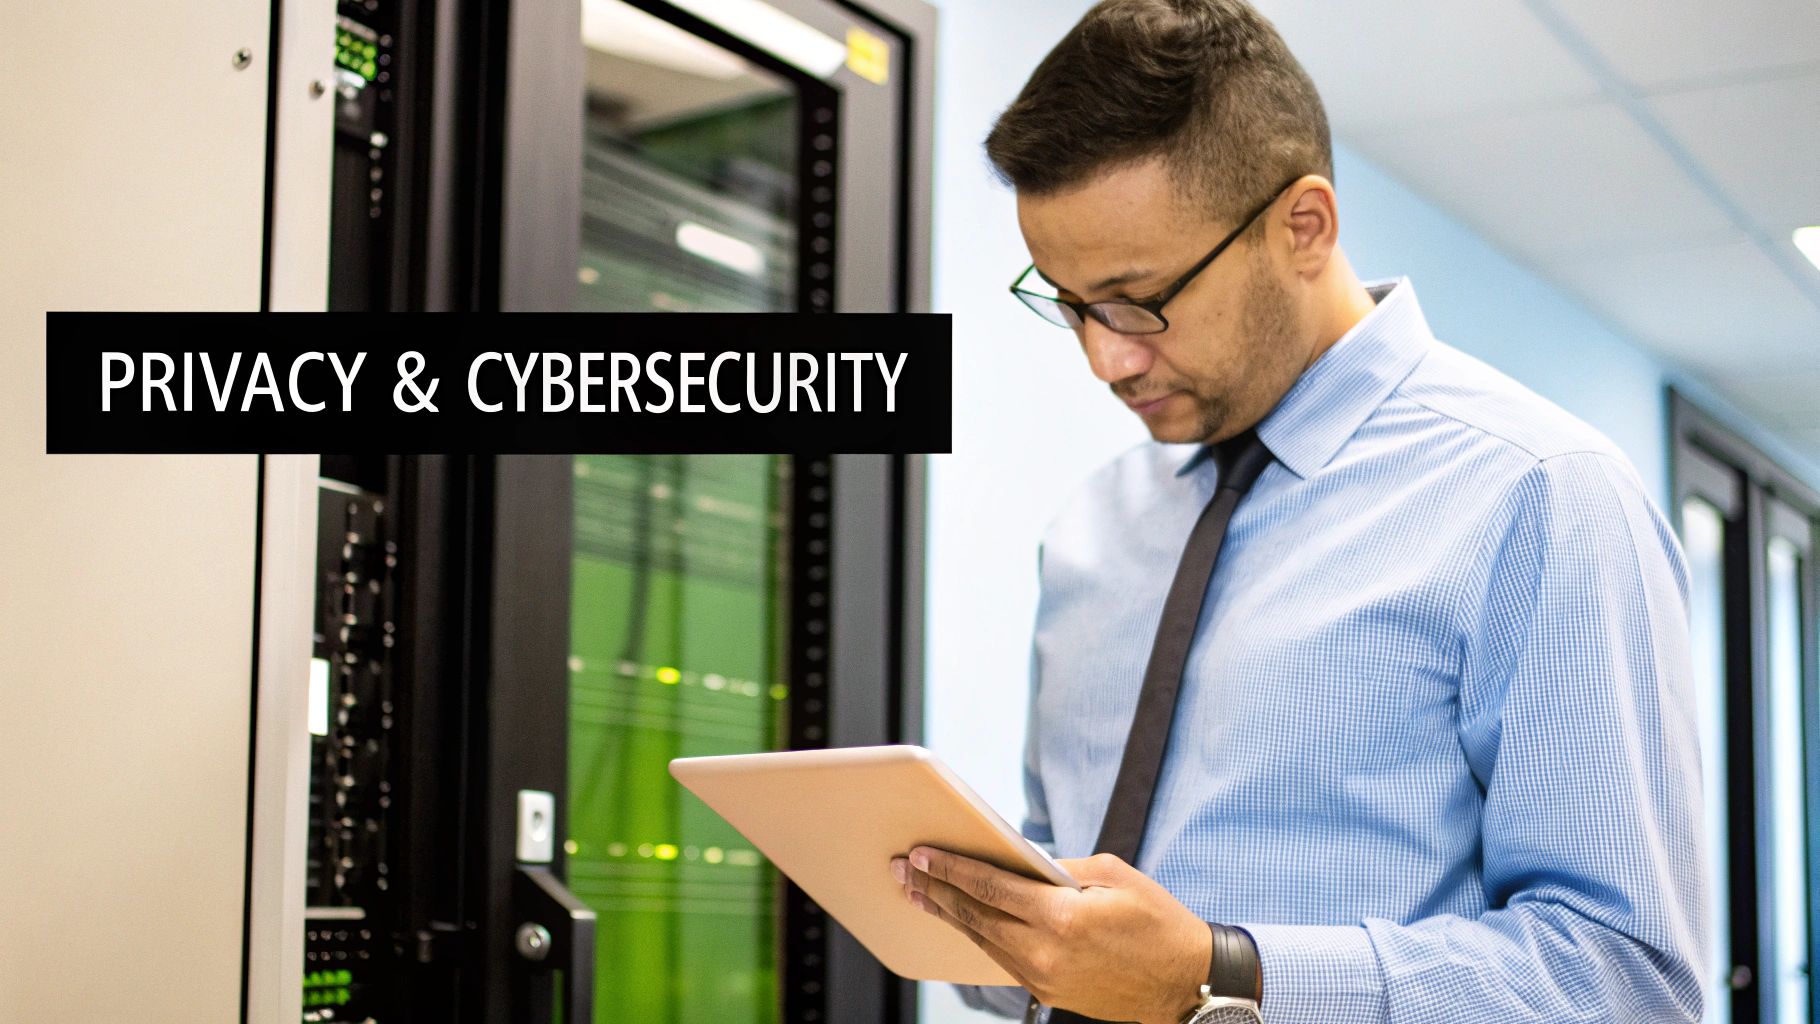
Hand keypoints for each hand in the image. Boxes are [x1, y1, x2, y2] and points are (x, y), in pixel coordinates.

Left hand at [890, 847, 1209, 1023]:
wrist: (1186, 985)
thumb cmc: (1158, 922)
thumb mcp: (1114, 876)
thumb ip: (1061, 868)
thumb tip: (1022, 862)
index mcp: (1062, 917)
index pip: (991, 887)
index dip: (951, 869)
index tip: (921, 855)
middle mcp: (1046, 951)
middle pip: (976, 916)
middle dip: (936, 891)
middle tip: (902, 871)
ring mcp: (1044, 977)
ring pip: (983, 940)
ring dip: (949, 915)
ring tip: (920, 894)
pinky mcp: (1049, 992)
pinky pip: (1002, 958)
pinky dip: (978, 936)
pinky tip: (961, 921)